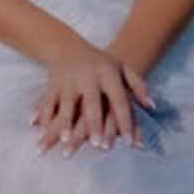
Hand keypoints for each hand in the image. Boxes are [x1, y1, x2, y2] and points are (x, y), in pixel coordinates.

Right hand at [33, 43, 151, 150]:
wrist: (67, 47)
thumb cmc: (101, 63)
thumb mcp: (123, 69)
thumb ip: (139, 86)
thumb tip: (152, 107)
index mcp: (108, 74)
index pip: (119, 101)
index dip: (124, 122)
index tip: (127, 143)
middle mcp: (87, 77)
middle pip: (91, 104)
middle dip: (94, 125)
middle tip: (98, 146)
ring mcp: (68, 81)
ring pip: (66, 104)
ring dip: (64, 123)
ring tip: (65, 140)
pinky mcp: (51, 85)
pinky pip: (47, 103)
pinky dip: (43, 117)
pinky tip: (41, 132)